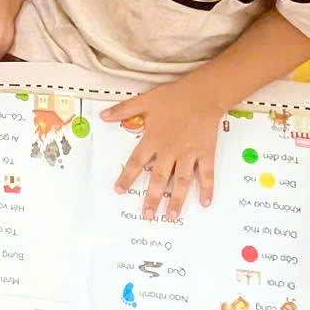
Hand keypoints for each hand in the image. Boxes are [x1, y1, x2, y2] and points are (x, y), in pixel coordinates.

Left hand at [106, 79, 227, 220]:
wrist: (203, 93)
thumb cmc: (173, 97)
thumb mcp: (145, 100)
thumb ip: (123, 110)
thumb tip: (102, 116)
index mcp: (153, 140)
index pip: (136, 162)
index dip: (126, 177)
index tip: (119, 191)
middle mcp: (170, 150)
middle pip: (159, 179)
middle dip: (152, 198)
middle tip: (147, 216)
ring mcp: (189, 153)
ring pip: (181, 181)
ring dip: (176, 200)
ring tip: (171, 217)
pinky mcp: (205, 153)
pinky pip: (206, 174)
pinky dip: (207, 188)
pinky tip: (205, 203)